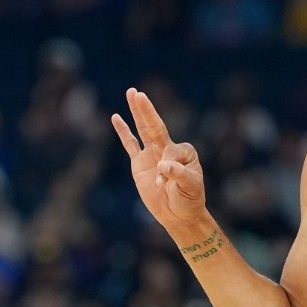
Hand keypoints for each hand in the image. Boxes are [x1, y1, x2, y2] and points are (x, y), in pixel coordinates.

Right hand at [112, 87, 208, 233]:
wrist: (179, 214)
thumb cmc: (189, 199)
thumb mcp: (190, 187)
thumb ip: (178, 174)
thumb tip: (162, 165)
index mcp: (184, 151)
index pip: (170, 151)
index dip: (167, 166)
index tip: (166, 183)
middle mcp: (167, 148)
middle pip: (155, 126)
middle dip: (147, 110)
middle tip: (138, 93)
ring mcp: (152, 154)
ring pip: (143, 129)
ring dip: (137, 112)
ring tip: (132, 92)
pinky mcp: (140, 163)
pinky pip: (130, 144)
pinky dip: (123, 131)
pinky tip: (116, 117)